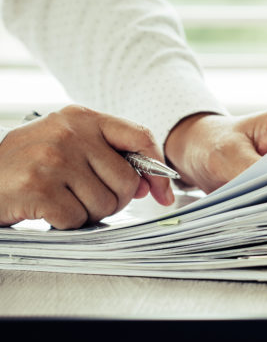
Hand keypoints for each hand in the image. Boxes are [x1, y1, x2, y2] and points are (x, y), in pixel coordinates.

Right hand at [0, 105, 173, 228]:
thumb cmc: (30, 164)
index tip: (162, 192)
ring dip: (88, 213)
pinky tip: (48, 210)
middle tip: (86, 198)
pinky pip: (78, 219)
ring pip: (106, 203)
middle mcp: (70, 133)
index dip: (157, 168)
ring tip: (63, 200)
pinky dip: (67, 223)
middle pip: (127, 180)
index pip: (139, 136)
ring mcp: (54, 159)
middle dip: (114, 200)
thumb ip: (109, 156)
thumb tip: (148, 184)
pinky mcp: (39, 188)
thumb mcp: (68, 144)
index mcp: (82, 117)